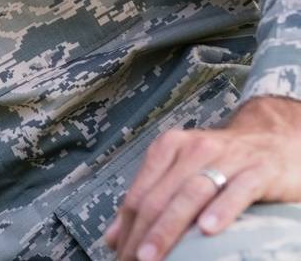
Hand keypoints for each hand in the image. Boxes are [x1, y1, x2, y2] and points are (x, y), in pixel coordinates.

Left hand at [104, 96, 300, 259]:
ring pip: (190, 195)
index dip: (125, 228)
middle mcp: (193, 149)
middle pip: (159, 197)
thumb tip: (114, 237)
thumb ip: (149, 199)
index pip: (139, 194)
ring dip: (168, 229)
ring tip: (152, 255)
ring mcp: (226, 159)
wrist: (273, 139)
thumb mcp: (182, 172)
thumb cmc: (223, 161)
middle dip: (141, 234)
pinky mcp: (258, 171)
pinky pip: (236, 192)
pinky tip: (207, 230)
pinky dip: (220, 211)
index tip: (119, 253)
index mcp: (168, 148)